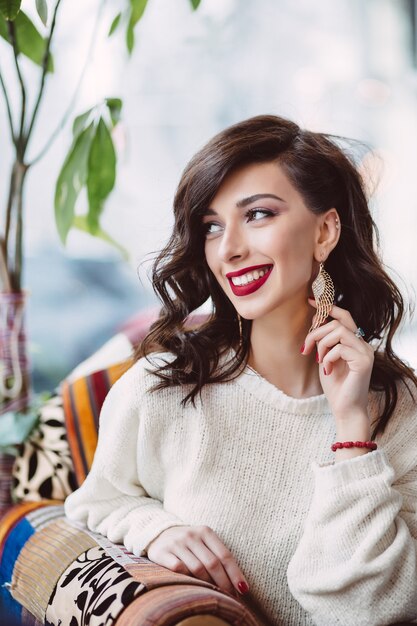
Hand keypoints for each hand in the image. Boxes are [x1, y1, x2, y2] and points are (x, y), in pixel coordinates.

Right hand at [146, 525, 248, 596]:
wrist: (158, 533)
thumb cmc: (188, 543)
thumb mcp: (203, 542)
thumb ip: (217, 556)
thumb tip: (238, 584)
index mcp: (205, 531)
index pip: (225, 555)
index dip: (235, 573)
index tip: (243, 589)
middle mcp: (191, 535)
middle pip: (212, 563)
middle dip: (224, 583)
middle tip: (230, 598)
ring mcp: (176, 543)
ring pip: (197, 568)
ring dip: (208, 585)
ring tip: (215, 595)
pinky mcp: (162, 552)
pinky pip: (178, 569)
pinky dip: (188, 580)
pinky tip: (194, 588)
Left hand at [302, 299, 374, 423]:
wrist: (345, 409)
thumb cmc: (335, 386)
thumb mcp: (325, 358)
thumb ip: (324, 341)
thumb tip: (315, 319)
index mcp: (355, 342)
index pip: (344, 316)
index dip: (328, 307)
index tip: (309, 301)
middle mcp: (363, 344)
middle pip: (338, 322)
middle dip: (316, 332)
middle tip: (306, 349)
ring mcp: (366, 352)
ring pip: (339, 332)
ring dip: (322, 345)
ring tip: (319, 361)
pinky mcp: (364, 361)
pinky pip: (340, 348)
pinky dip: (328, 358)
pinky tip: (328, 371)